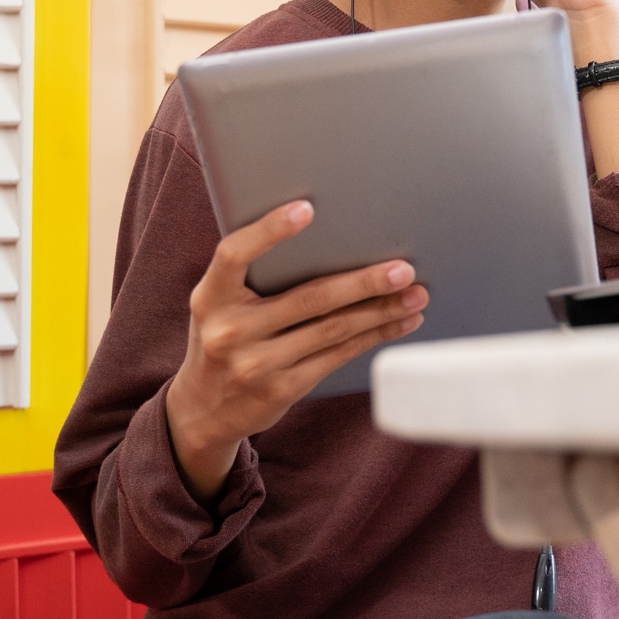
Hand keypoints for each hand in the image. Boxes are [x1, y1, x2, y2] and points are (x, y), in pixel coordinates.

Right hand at [165, 201, 426, 500]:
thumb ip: (254, 275)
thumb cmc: (224, 335)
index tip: (308, 208)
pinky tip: (398, 322)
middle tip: (403, 268)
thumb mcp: (220, 305)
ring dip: (380, 310)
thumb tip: (331, 237)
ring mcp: (255, 365)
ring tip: (415, 294)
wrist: (202, 410)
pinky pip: (336, 356)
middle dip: (363, 282)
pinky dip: (372, 337)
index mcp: (210, 297)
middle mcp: (229, 331)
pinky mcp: (281, 389)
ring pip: (332, 330)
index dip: (269, 230)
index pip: (234, 254)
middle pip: (308, 298)